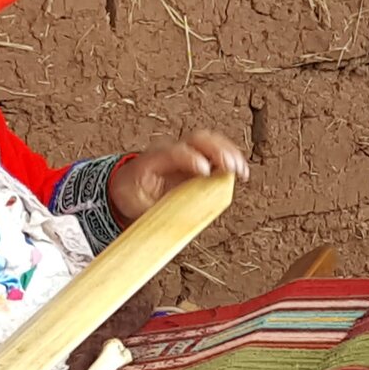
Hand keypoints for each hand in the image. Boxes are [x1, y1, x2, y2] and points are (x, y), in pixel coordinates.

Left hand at [108, 128, 250, 222]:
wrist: (126, 184)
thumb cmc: (133, 195)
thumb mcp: (138, 206)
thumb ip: (157, 212)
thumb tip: (172, 229)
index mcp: (153, 160)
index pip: (174, 152)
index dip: (191, 158)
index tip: (205, 170)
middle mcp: (170, 149)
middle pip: (196, 139)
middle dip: (217, 150)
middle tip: (232, 166)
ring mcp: (183, 150)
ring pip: (208, 140)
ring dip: (228, 152)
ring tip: (241, 169)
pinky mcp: (195, 156)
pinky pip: (214, 148)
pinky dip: (230, 156)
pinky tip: (241, 169)